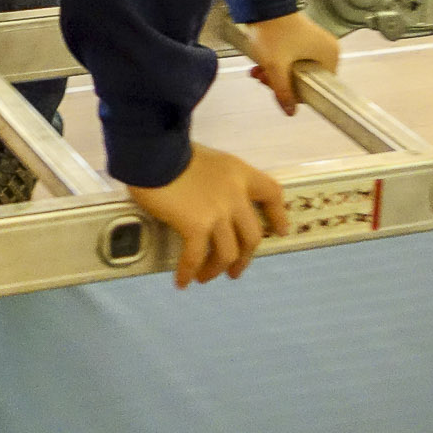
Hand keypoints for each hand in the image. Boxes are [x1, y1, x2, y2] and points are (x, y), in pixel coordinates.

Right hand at [128, 145, 289, 288]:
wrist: (152, 153)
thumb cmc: (170, 152)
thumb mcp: (207, 160)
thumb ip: (216, 181)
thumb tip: (209, 200)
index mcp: (239, 173)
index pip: (271, 193)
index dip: (278, 215)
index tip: (280, 230)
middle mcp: (235, 194)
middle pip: (253, 235)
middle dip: (245, 257)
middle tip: (234, 269)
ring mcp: (218, 212)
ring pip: (229, 253)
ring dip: (217, 269)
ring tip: (205, 277)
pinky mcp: (196, 226)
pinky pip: (196, 257)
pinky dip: (189, 271)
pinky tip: (182, 280)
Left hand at [242, 12, 340, 116]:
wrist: (262, 4)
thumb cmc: (274, 32)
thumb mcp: (276, 67)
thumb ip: (283, 92)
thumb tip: (291, 113)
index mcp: (329, 55)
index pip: (317, 87)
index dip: (296, 93)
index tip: (278, 90)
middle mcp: (326, 49)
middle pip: (303, 78)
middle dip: (280, 82)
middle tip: (263, 79)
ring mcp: (313, 43)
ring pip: (295, 69)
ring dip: (275, 74)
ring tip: (257, 72)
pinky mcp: (301, 39)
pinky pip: (291, 58)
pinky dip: (277, 63)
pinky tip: (259, 65)